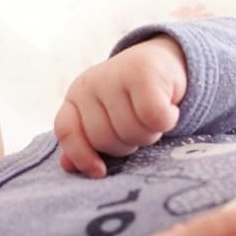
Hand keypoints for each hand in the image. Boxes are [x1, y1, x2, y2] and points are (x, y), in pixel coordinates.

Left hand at [54, 37, 187, 177]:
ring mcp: (114, 75)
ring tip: (152, 119)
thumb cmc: (131, 101)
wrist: (163, 63)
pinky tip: (168, 110)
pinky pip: (153, 117)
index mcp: (76, 97)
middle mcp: (90, 84)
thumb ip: (86, 142)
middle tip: (138, 129)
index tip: (100, 172)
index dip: (80, 155)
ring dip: (148, 134)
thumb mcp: (104, 119)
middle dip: (126, 145)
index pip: (67, 131)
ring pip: (130, 131)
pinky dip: (166, 121)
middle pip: (103, 139)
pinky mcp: (143, 71)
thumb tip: (68, 166)